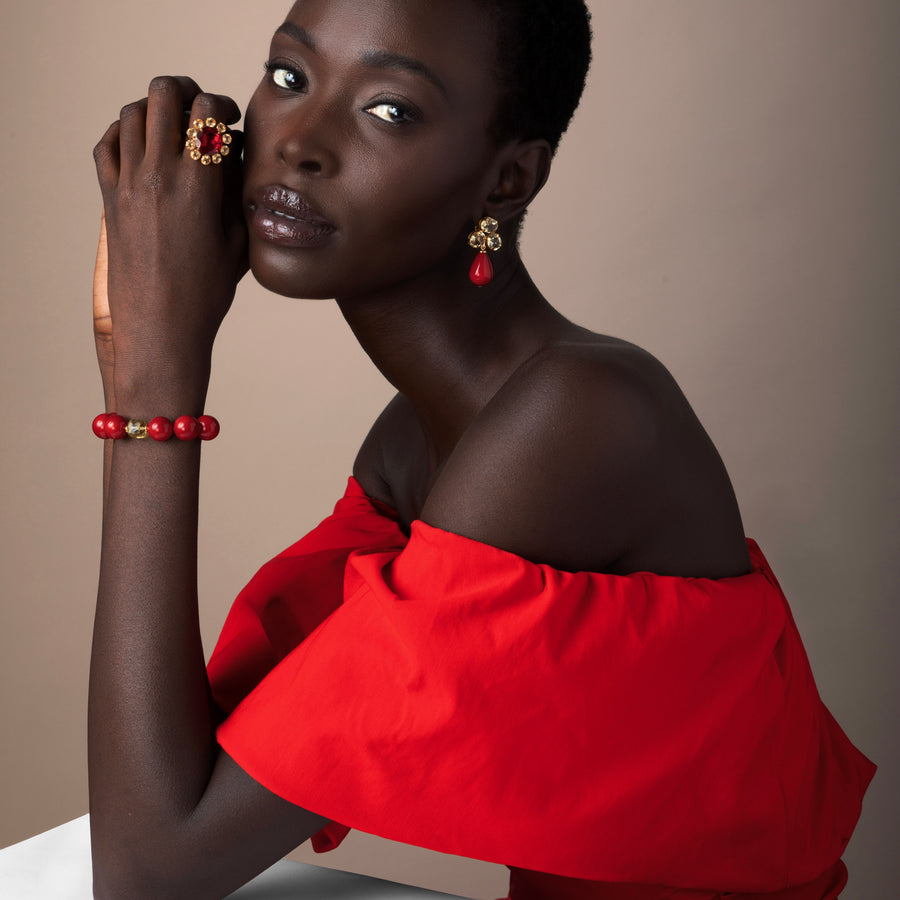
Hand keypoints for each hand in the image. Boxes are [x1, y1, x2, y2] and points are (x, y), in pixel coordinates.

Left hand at [92, 76, 246, 407]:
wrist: (161, 328)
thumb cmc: (206, 294)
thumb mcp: (238, 243)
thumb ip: (236, 194)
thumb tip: (232, 160)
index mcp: (197, 186)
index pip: (205, 111)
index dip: (222, 103)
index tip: (230, 118)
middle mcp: (157, 176)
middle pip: (162, 95)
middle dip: (186, 92)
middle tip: (199, 111)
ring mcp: (128, 185)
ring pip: (132, 113)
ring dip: (155, 110)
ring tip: (173, 128)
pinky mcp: (110, 199)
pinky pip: (107, 144)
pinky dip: (124, 132)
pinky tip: (142, 145)